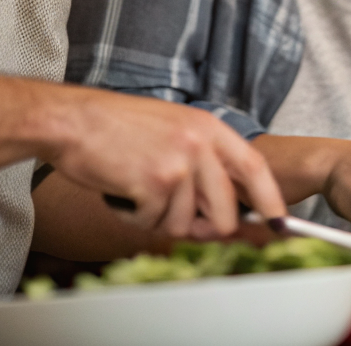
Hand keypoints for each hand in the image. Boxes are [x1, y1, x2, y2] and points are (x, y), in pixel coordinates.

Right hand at [46, 87, 286, 239]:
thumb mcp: (171, 129)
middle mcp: (199, 143)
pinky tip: (121, 191)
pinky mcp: (154, 184)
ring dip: (157, 218)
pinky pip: (153, 224)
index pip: (254, 167)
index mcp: (207, 127)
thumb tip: (224, 206)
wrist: (72, 121)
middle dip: (204, 229)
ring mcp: (178, 164)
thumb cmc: (115, 127)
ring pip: (184, 224)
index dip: (270, 198)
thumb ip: (201, 161)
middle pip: (226, 213)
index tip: (278, 221)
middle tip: (174, 218)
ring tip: (135, 188)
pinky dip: (134, 217)